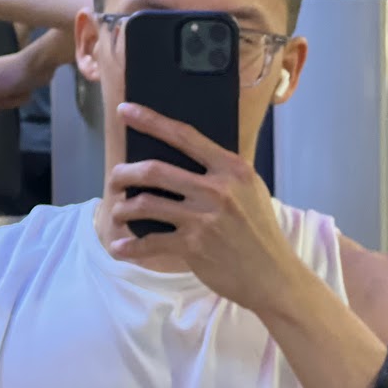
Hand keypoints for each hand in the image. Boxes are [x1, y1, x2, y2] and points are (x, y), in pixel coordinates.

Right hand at [0, 49, 50, 113]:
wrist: (39, 65)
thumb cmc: (14, 75)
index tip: (1, 97)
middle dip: (7, 101)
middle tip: (13, 93)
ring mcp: (8, 79)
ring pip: (8, 100)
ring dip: (16, 99)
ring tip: (22, 90)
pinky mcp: (20, 83)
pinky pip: (18, 97)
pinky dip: (23, 96)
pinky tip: (28, 91)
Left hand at [107, 103, 305, 311]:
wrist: (272, 275)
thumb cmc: (259, 231)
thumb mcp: (251, 190)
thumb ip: (222, 173)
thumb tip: (184, 156)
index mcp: (232, 169)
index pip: (184, 136)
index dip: (150, 121)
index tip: (125, 112)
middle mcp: (217, 189)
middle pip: (155, 170)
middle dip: (124, 173)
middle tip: (114, 178)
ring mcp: (203, 218)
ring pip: (146, 204)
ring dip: (123, 209)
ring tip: (118, 212)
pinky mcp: (193, 246)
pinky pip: (150, 242)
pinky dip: (130, 247)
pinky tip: (120, 248)